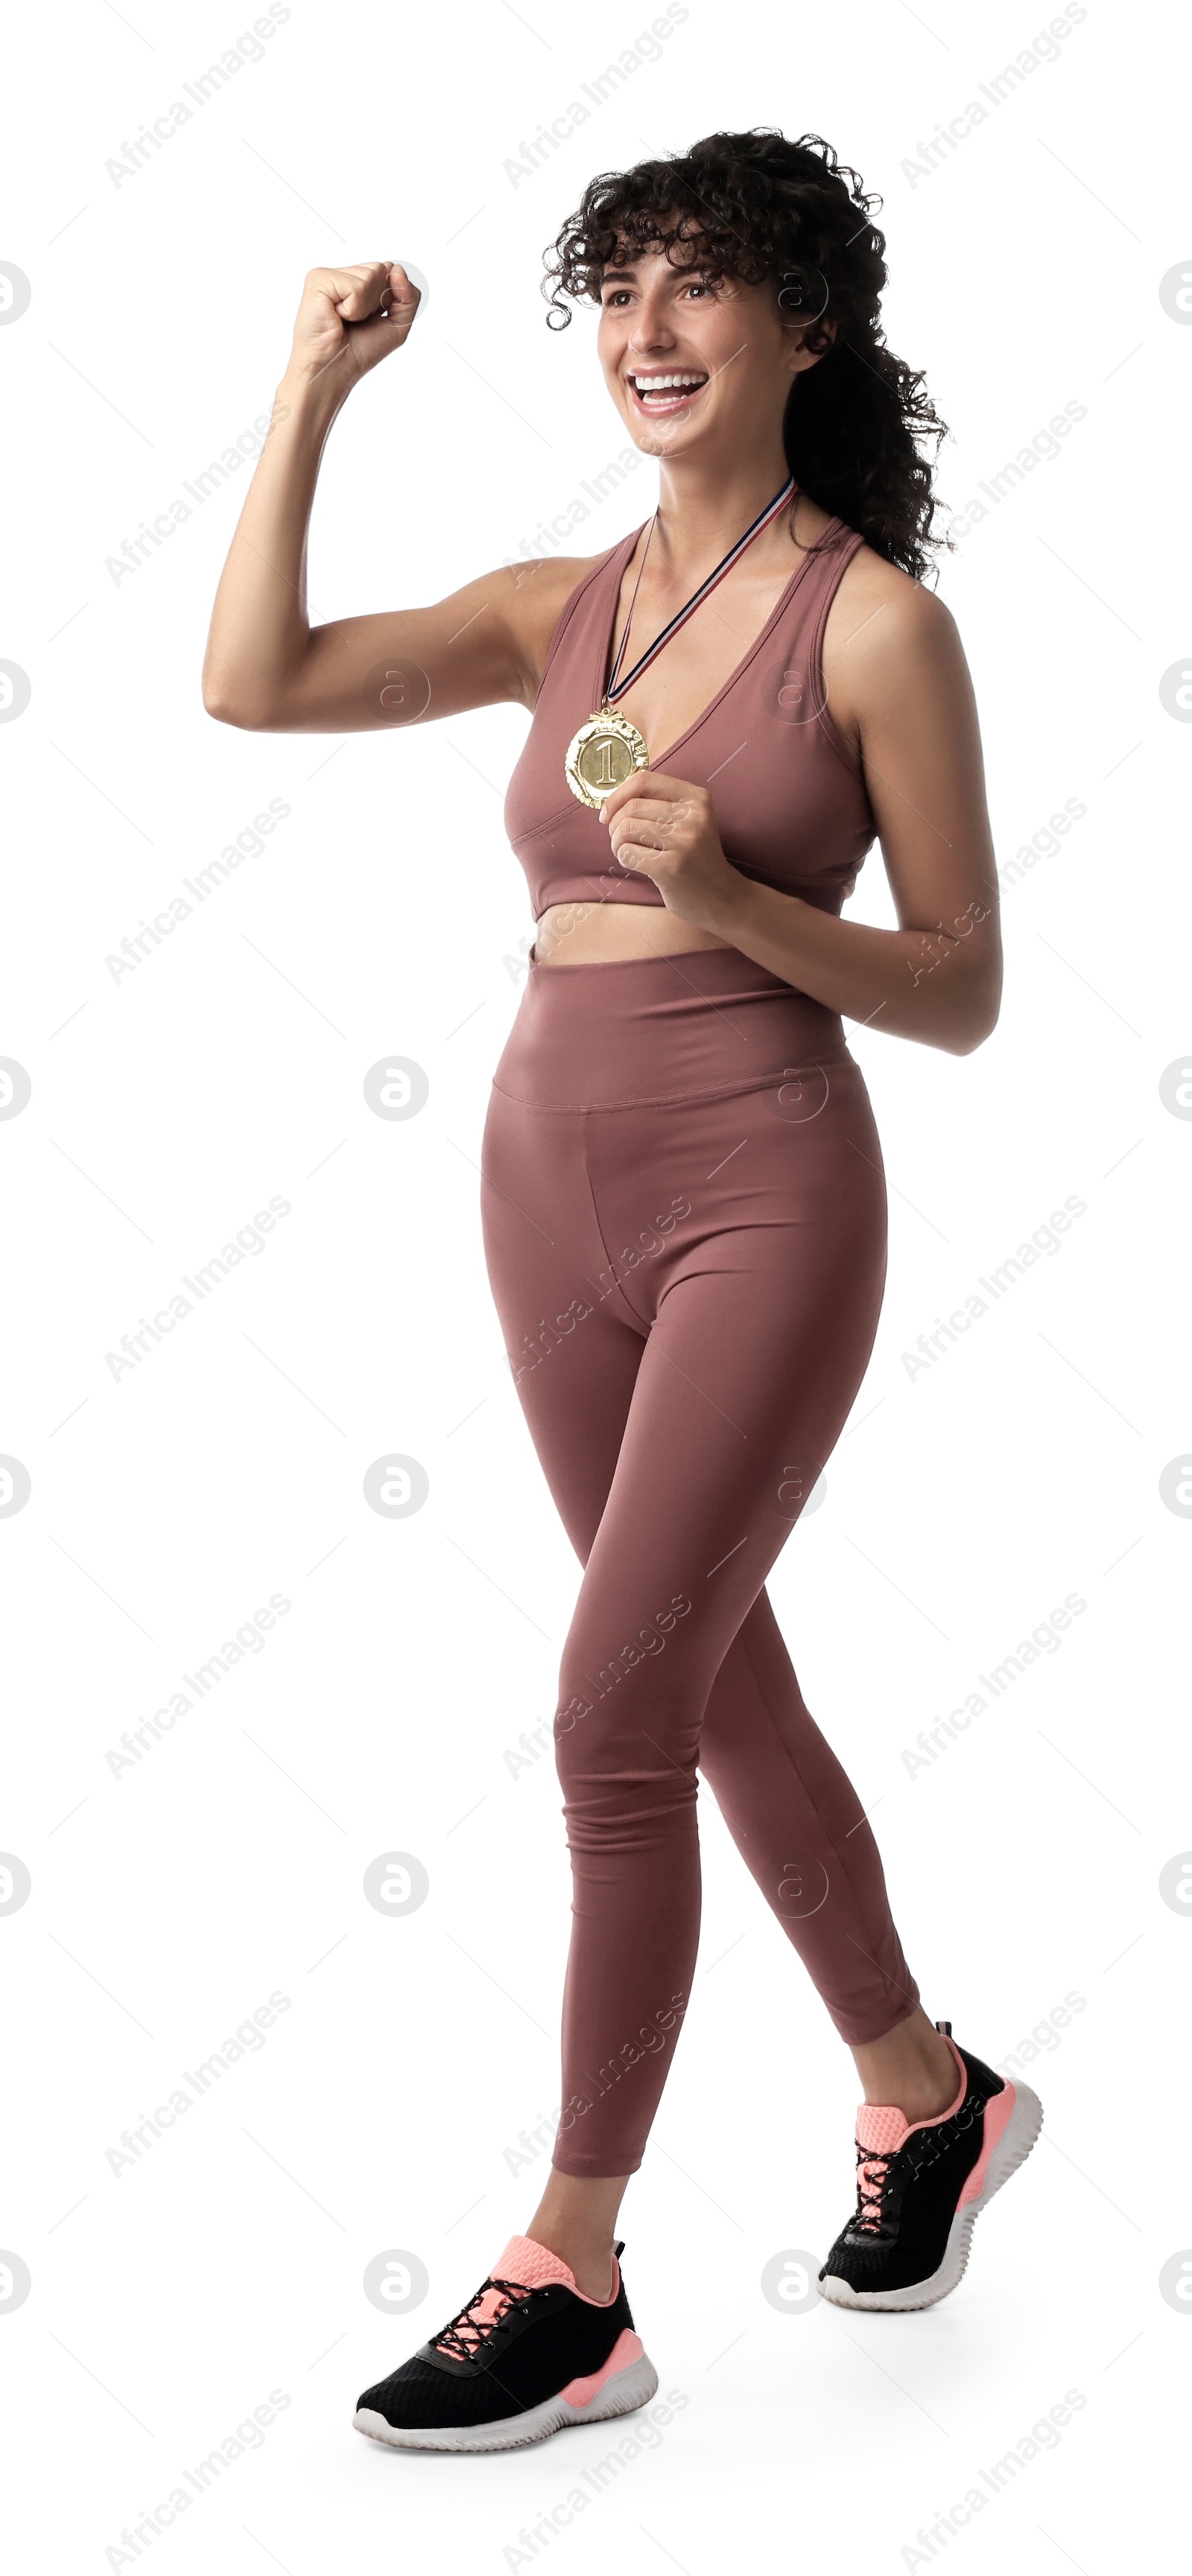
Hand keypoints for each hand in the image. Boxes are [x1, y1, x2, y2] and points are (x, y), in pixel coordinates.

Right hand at [286, 261, 421, 394]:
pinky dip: (353, 310)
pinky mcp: (318, 279)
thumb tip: (398, 268)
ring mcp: (328, 275)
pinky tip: (336, 318)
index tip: (370, 318)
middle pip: (381, 269)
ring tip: (344, 321)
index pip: (388, 270)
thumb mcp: (397, 325)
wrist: (332, 373)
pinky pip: (356, 287)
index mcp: (356, 281)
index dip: (388, 298)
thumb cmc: (358, 353)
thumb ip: (409, 297)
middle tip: (355, 322)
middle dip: (377, 302)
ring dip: (364, 308)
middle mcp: (342, 274)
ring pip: (370, 276)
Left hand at [600, 769, 739, 931]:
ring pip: (626, 828)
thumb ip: (660, 804)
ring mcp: (683, 842)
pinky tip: (636, 864)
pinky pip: (628, 853)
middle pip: (632, 807)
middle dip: (615, 824)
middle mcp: (693, 817)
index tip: (608, 812)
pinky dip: (623, 858)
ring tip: (627, 851)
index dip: (618, 795)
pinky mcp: (671, 868)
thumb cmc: (696, 859)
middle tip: (620, 839)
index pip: (644, 780)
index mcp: (697, 798)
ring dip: (617, 842)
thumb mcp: (690, 821)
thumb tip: (612, 800)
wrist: (722, 897)